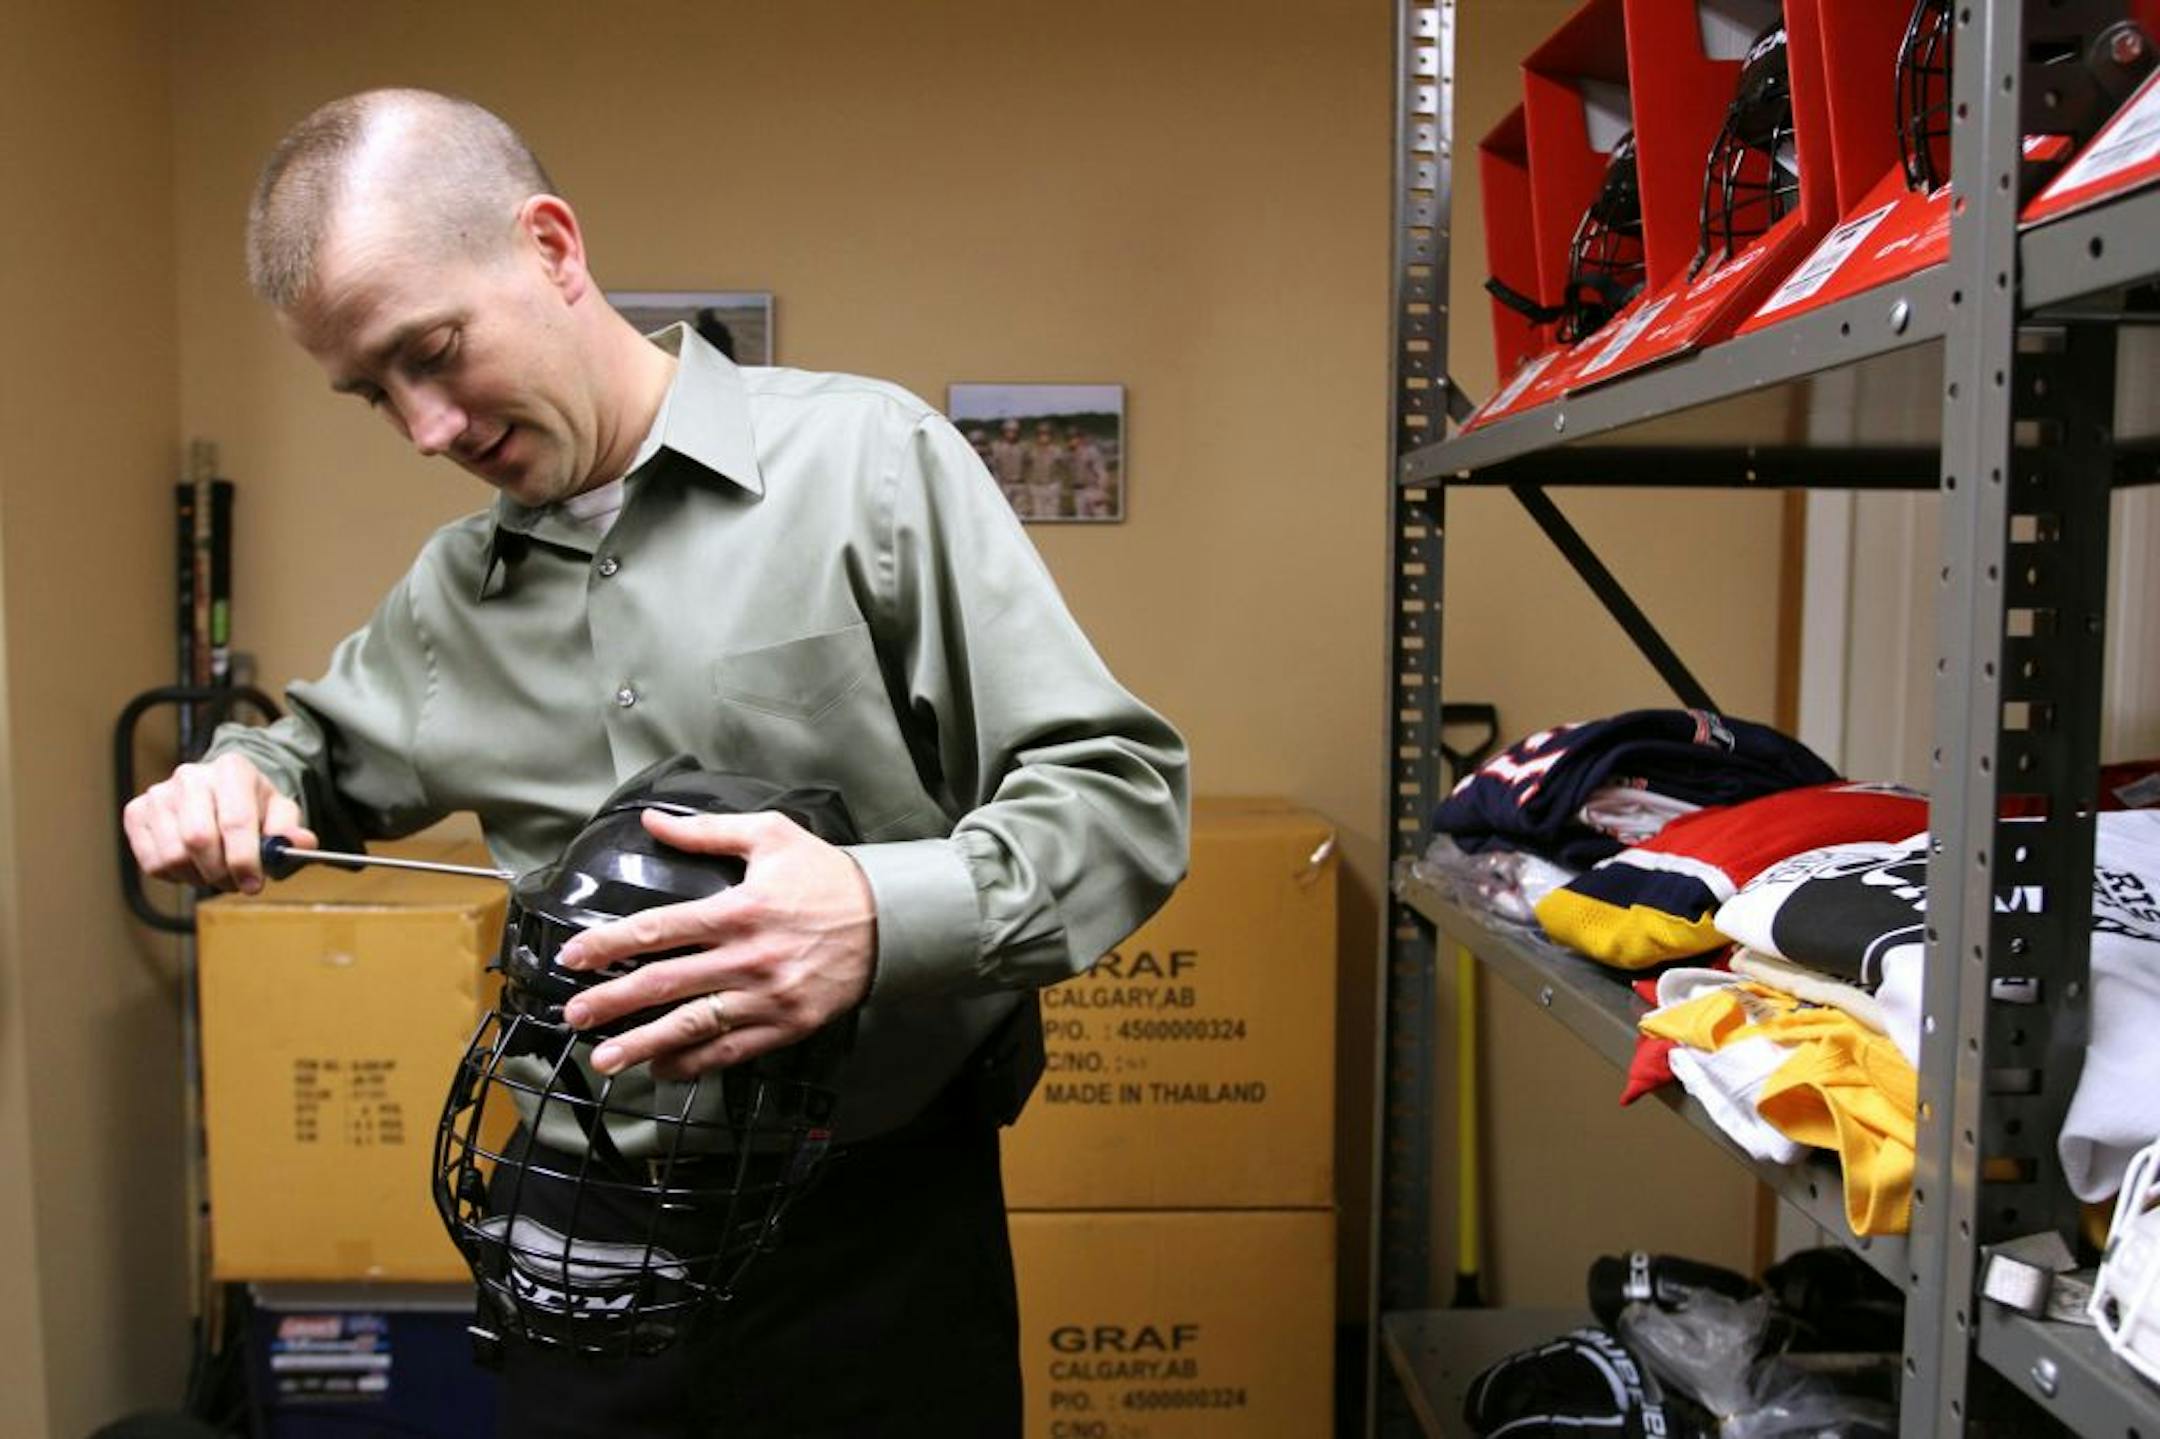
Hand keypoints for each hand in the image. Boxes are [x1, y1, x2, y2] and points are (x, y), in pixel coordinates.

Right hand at [122, 752, 318, 894]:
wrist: (220, 791)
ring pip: (173, 856)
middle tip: (235, 882)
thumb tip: (300, 844)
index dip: (244, 860)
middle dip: (220, 872)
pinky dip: (175, 876)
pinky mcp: (136, 813)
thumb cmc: (252, 805)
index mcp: (232, 770)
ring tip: (216, 871)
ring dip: (198, 877)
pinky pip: (152, 863)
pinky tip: (193, 865)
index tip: (253, 885)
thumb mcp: (280, 813)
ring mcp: (159, 794)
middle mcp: (191, 777)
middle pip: (198, 840)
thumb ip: (291, 830)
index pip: (235, 821)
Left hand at [555, 809, 876, 1078]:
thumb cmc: (828, 876)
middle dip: (614, 1001)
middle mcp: (747, 958)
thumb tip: (654, 820)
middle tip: (574, 1016)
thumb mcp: (771, 836)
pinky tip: (664, 1069)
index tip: (574, 958)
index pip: (659, 929)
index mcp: (737, 910)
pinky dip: (695, 1063)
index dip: (610, 945)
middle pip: (666, 983)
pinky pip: (731, 1050)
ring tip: (605, 1059)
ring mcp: (766, 997)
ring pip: (693, 1025)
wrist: (892, 921)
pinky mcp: (786, 1025)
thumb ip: (708, 831)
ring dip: (644, 1045)